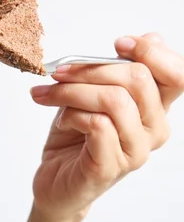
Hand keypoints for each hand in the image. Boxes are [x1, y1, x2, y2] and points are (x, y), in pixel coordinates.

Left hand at [30, 33, 183, 221]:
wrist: (54, 183)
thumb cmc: (73, 139)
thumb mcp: (94, 96)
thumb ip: (117, 72)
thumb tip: (144, 38)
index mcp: (156, 109)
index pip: (177, 74)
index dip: (151, 51)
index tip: (118, 44)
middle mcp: (154, 131)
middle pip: (139, 79)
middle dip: (92, 68)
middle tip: (59, 72)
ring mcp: (135, 151)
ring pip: (115, 100)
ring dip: (74, 91)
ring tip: (50, 96)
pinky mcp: (110, 167)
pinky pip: (97, 124)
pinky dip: (71, 114)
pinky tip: (62, 121)